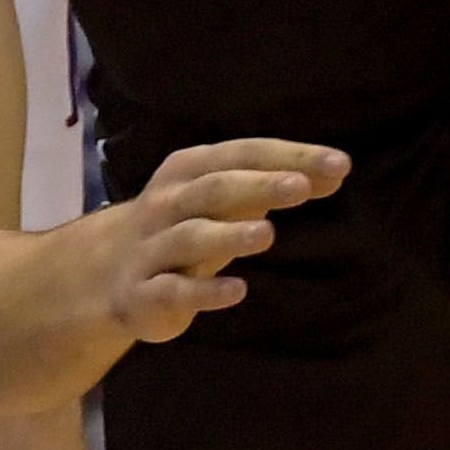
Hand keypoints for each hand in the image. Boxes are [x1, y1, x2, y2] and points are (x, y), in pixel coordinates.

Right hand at [86, 138, 347, 344]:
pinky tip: (238, 290)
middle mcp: (167, 203)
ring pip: (190, 237)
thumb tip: (337, 171)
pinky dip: (205, 292)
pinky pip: (175, 290)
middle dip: (258, 186)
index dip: (289, 157)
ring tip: (267, 234)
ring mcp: (153, 248)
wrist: (110, 273)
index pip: (243, 155)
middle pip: (214, 189)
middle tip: (300, 186)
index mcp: (189, 170)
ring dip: (228, 235)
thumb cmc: (188, 223)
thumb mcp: (230, 199)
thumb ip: (279, 184)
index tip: (339, 163)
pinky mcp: (146, 294)